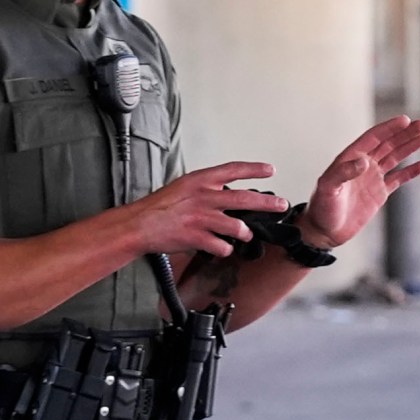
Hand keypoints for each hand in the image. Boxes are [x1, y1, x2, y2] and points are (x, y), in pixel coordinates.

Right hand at [131, 162, 283, 257]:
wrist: (137, 225)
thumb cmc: (160, 207)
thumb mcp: (184, 187)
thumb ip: (207, 189)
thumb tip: (231, 196)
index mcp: (199, 181)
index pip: (232, 169)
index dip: (254, 169)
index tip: (270, 170)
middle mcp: (203, 197)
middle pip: (244, 199)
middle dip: (267, 204)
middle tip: (282, 205)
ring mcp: (201, 218)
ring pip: (237, 227)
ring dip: (244, 233)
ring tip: (244, 235)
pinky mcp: (196, 237)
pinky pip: (223, 247)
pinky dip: (224, 249)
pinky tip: (218, 247)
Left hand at [296, 116, 419, 248]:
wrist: (324, 231)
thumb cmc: (322, 208)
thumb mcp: (328, 189)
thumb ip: (343, 173)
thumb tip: (365, 161)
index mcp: (350, 158)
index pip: (373, 138)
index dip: (389, 128)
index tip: (405, 120)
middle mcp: (363, 165)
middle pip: (387, 144)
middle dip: (405, 134)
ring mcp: (372, 179)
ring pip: (395, 158)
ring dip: (409, 147)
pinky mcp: (379, 194)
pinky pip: (398, 179)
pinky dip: (410, 172)